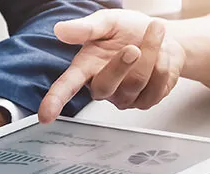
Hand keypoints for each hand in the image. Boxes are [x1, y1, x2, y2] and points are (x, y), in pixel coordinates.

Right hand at [39, 9, 185, 122]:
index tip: (45, 116)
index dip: (55, 101)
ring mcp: (123, 98)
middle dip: (123, 63)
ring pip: (137, 82)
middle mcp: (101, 86)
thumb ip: (86, 28)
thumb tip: (60, 30)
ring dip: (152, 53)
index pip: (67, 86)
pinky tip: (161, 56)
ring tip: (155, 34)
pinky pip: (156, 88)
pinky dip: (164, 65)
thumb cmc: (129, 31)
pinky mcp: (144, 102)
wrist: (162, 37)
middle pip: (106, 85)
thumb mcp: (107, 22)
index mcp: (86, 66)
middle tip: (133, 46)